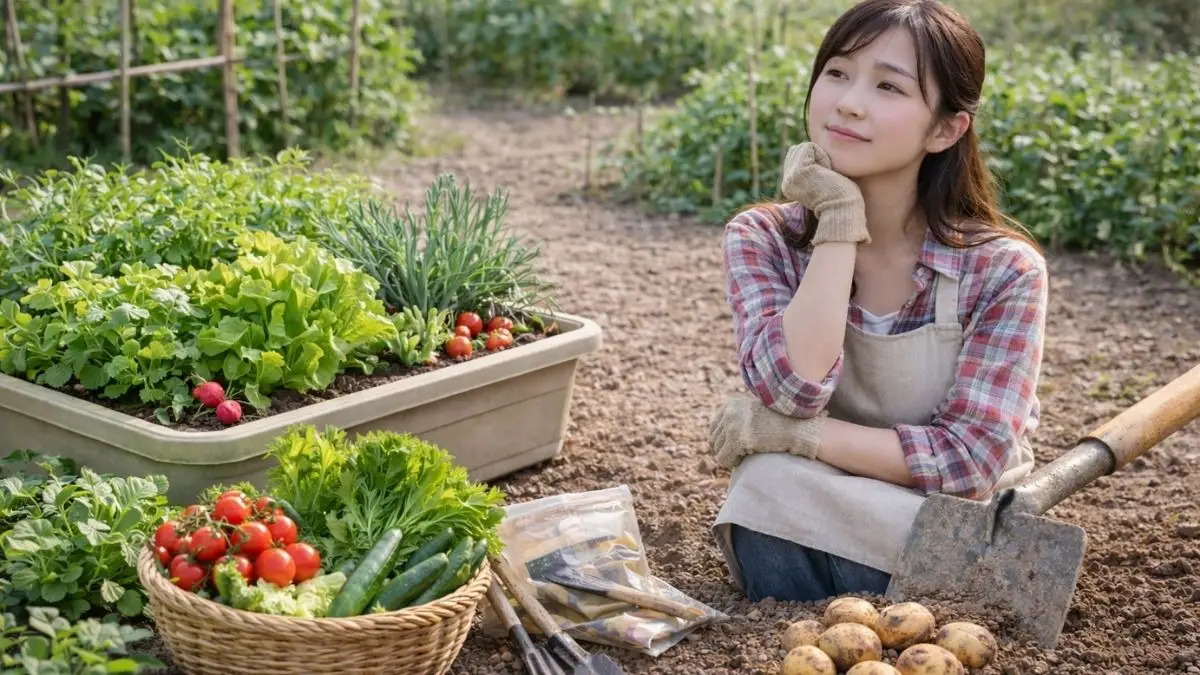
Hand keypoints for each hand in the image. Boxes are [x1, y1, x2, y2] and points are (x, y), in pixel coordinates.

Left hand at [707, 395, 826, 468]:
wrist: (794, 427)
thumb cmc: (776, 423)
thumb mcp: (752, 414)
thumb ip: (735, 420)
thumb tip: (713, 440)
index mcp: (730, 406)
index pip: (713, 429)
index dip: (721, 442)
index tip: (733, 449)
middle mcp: (728, 413)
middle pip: (714, 440)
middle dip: (725, 450)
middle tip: (738, 456)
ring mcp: (732, 426)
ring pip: (718, 451)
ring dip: (728, 457)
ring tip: (742, 458)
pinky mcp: (738, 440)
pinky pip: (724, 458)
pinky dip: (732, 462)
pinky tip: (743, 461)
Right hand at [779, 142, 869, 244]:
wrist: (842, 210)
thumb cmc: (841, 197)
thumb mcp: (822, 181)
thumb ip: (814, 169)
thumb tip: (813, 151)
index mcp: (791, 186)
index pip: (799, 157)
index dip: (816, 161)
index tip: (824, 180)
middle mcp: (787, 181)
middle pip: (799, 150)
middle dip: (816, 157)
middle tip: (826, 177)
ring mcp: (791, 176)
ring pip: (804, 148)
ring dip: (820, 156)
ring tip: (826, 175)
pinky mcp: (799, 170)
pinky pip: (810, 147)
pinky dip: (823, 156)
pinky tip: (827, 173)